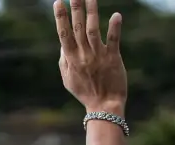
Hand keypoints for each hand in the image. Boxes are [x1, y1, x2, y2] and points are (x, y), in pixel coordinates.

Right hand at [55, 0, 126, 114]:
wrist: (104, 105)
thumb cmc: (85, 92)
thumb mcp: (68, 79)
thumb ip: (64, 61)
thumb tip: (62, 44)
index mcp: (70, 60)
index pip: (63, 35)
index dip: (61, 18)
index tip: (58, 3)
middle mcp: (83, 56)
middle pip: (78, 28)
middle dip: (75, 9)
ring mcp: (98, 56)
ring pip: (93, 30)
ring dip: (92, 12)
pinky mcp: (113, 58)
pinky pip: (113, 41)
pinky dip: (114, 28)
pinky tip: (116, 15)